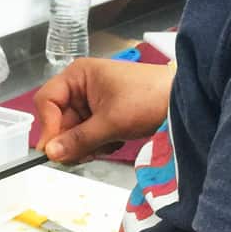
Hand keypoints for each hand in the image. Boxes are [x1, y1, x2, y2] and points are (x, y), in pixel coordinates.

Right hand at [34, 58, 172, 164]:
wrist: (183, 100)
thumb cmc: (148, 99)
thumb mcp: (111, 121)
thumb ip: (79, 139)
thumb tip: (50, 154)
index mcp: (77, 76)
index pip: (47, 102)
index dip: (49, 127)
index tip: (54, 151)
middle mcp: (80, 87)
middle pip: (59, 120)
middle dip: (72, 140)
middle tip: (86, 155)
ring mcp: (92, 102)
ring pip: (73, 132)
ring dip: (87, 144)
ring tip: (108, 144)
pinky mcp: (103, 115)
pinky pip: (88, 135)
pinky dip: (99, 144)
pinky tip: (115, 142)